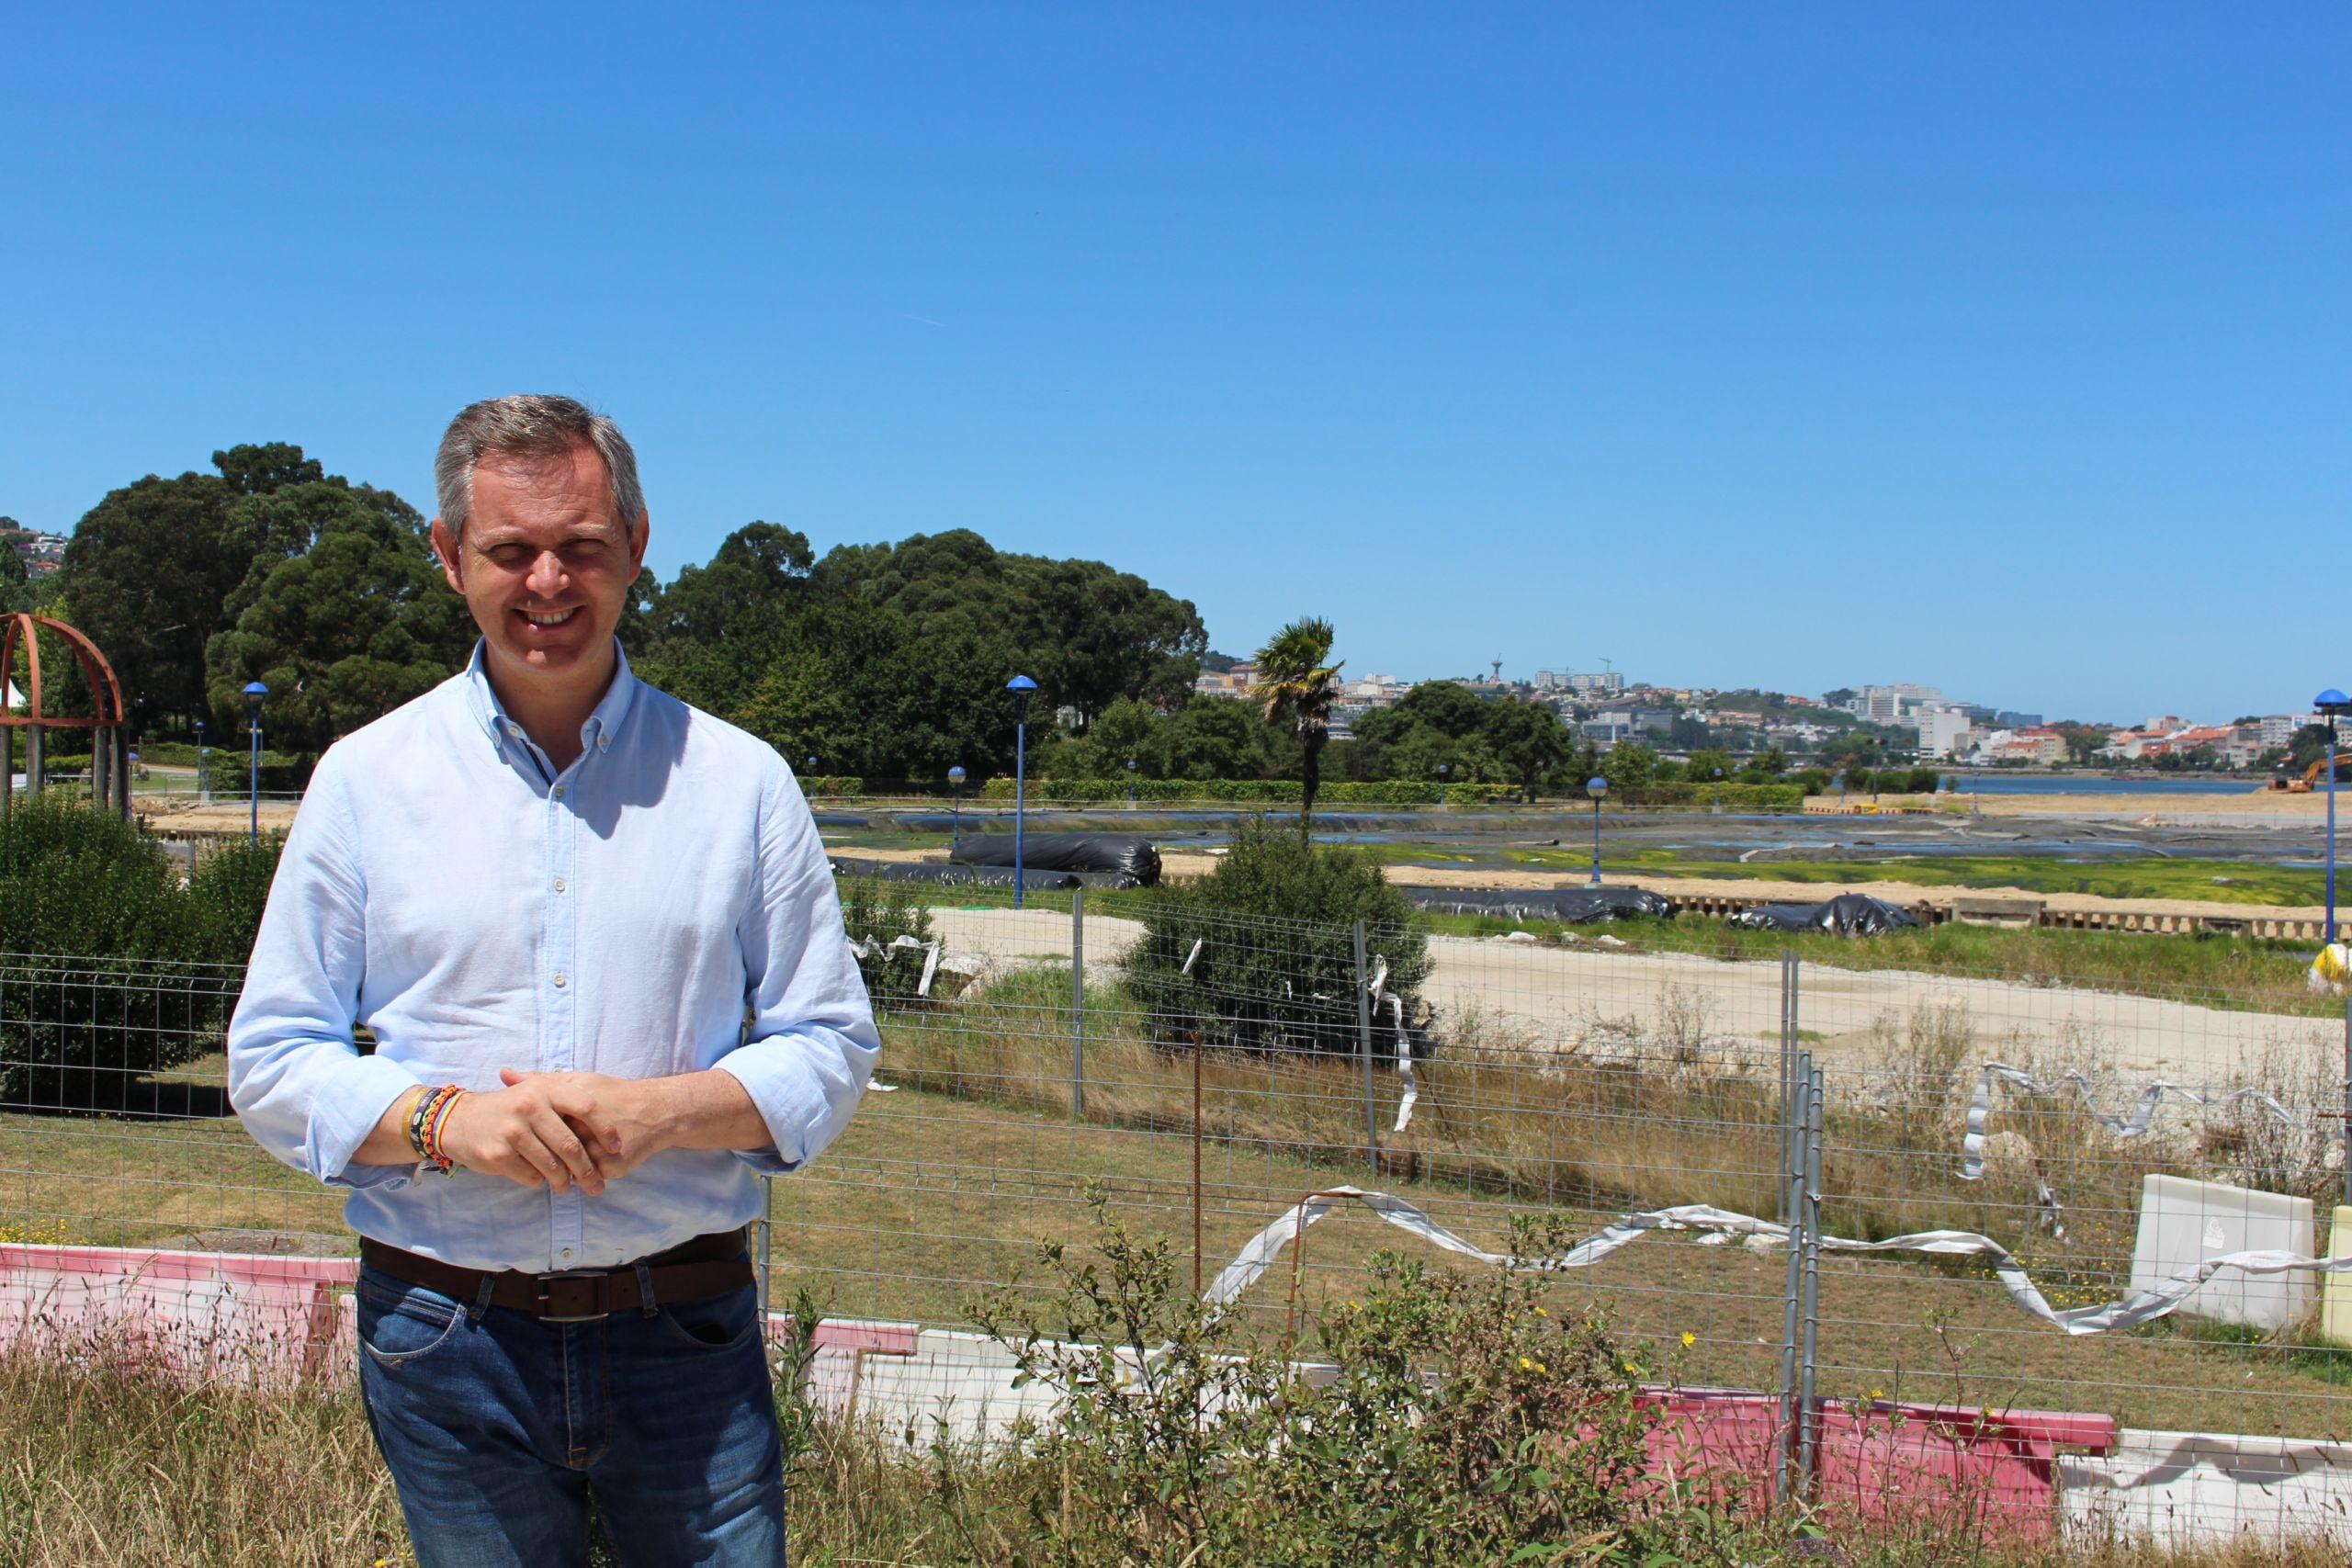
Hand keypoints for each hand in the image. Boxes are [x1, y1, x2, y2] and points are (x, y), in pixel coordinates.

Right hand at [438, 1078, 612, 1194]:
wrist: (458, 1120)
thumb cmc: (507, 1108)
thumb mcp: (534, 1092)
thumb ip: (565, 1098)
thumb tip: (607, 1117)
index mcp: (544, 1089)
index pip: (586, 1107)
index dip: (606, 1129)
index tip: (616, 1147)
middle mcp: (530, 1106)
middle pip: (571, 1145)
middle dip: (587, 1169)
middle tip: (597, 1184)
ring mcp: (513, 1131)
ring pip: (553, 1165)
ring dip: (564, 1181)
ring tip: (568, 1187)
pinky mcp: (500, 1154)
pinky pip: (532, 1176)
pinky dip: (540, 1181)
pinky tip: (540, 1180)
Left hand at [497, 1068, 671, 1181]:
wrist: (655, 1112)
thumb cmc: (612, 1094)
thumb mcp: (577, 1081)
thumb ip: (540, 1080)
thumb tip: (503, 1073)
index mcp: (570, 1108)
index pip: (536, 1128)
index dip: (530, 1135)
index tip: (525, 1136)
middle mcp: (584, 1130)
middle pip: (549, 1152)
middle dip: (542, 1158)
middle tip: (537, 1156)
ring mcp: (599, 1151)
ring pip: (566, 1171)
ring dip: (561, 1172)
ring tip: (560, 1167)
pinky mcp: (612, 1167)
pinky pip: (588, 1180)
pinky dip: (582, 1179)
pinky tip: (581, 1172)